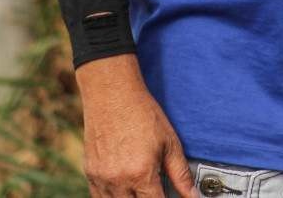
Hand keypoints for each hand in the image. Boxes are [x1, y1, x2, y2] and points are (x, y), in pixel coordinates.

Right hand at [76, 54, 194, 196]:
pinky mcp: (90, 174)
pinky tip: (124, 187)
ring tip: (141, 186)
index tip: (168, 196)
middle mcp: (119, 181)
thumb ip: (181, 174)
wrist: (113, 95)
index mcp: (141, 174)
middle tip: (155, 188)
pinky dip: (112, 197)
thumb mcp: (169, 142)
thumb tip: (193, 195)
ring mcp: (101, 180)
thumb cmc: (143, 114)